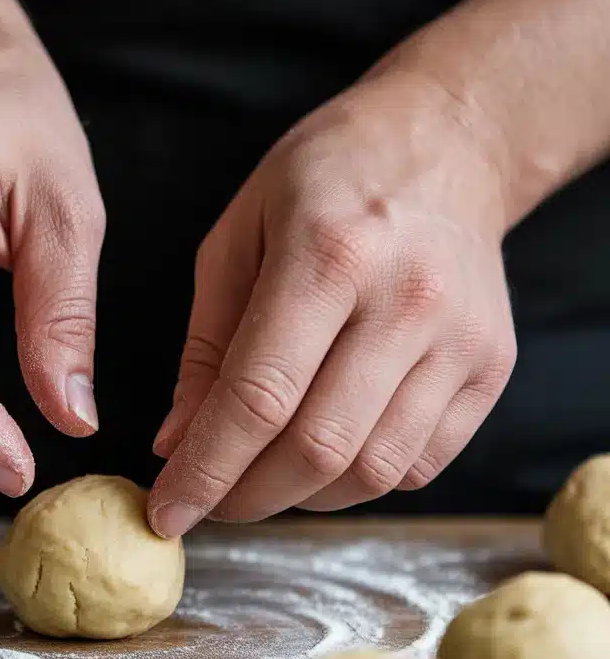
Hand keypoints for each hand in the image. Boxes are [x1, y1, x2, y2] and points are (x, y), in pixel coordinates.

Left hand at [148, 70, 516, 535]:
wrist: (446, 145)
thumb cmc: (324, 181)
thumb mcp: (237, 238)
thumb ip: (205, 348)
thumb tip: (177, 443)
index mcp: (327, 255)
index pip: (258, 397)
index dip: (205, 471)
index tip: (166, 513)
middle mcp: (404, 301)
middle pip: (318, 448)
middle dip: (246, 498)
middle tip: (208, 503)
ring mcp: (459, 340)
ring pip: (372, 471)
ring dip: (300, 498)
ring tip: (261, 479)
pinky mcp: (492, 368)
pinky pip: (419, 464)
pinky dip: (358, 482)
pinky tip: (323, 457)